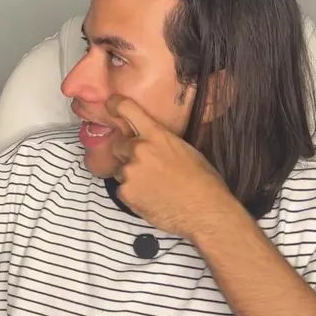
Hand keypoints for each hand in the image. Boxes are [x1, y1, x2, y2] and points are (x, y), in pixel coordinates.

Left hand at [107, 95, 243, 240]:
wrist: (205, 212)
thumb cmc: (204, 181)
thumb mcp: (186, 149)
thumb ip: (162, 141)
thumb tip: (151, 140)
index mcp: (157, 135)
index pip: (127, 109)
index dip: (115, 104)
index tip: (110, 104)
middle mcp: (139, 149)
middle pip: (118, 145)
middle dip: (127, 154)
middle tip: (145, 166)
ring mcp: (130, 172)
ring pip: (120, 170)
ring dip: (131, 175)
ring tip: (152, 186)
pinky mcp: (125, 193)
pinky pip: (122, 189)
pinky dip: (132, 193)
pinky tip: (150, 198)